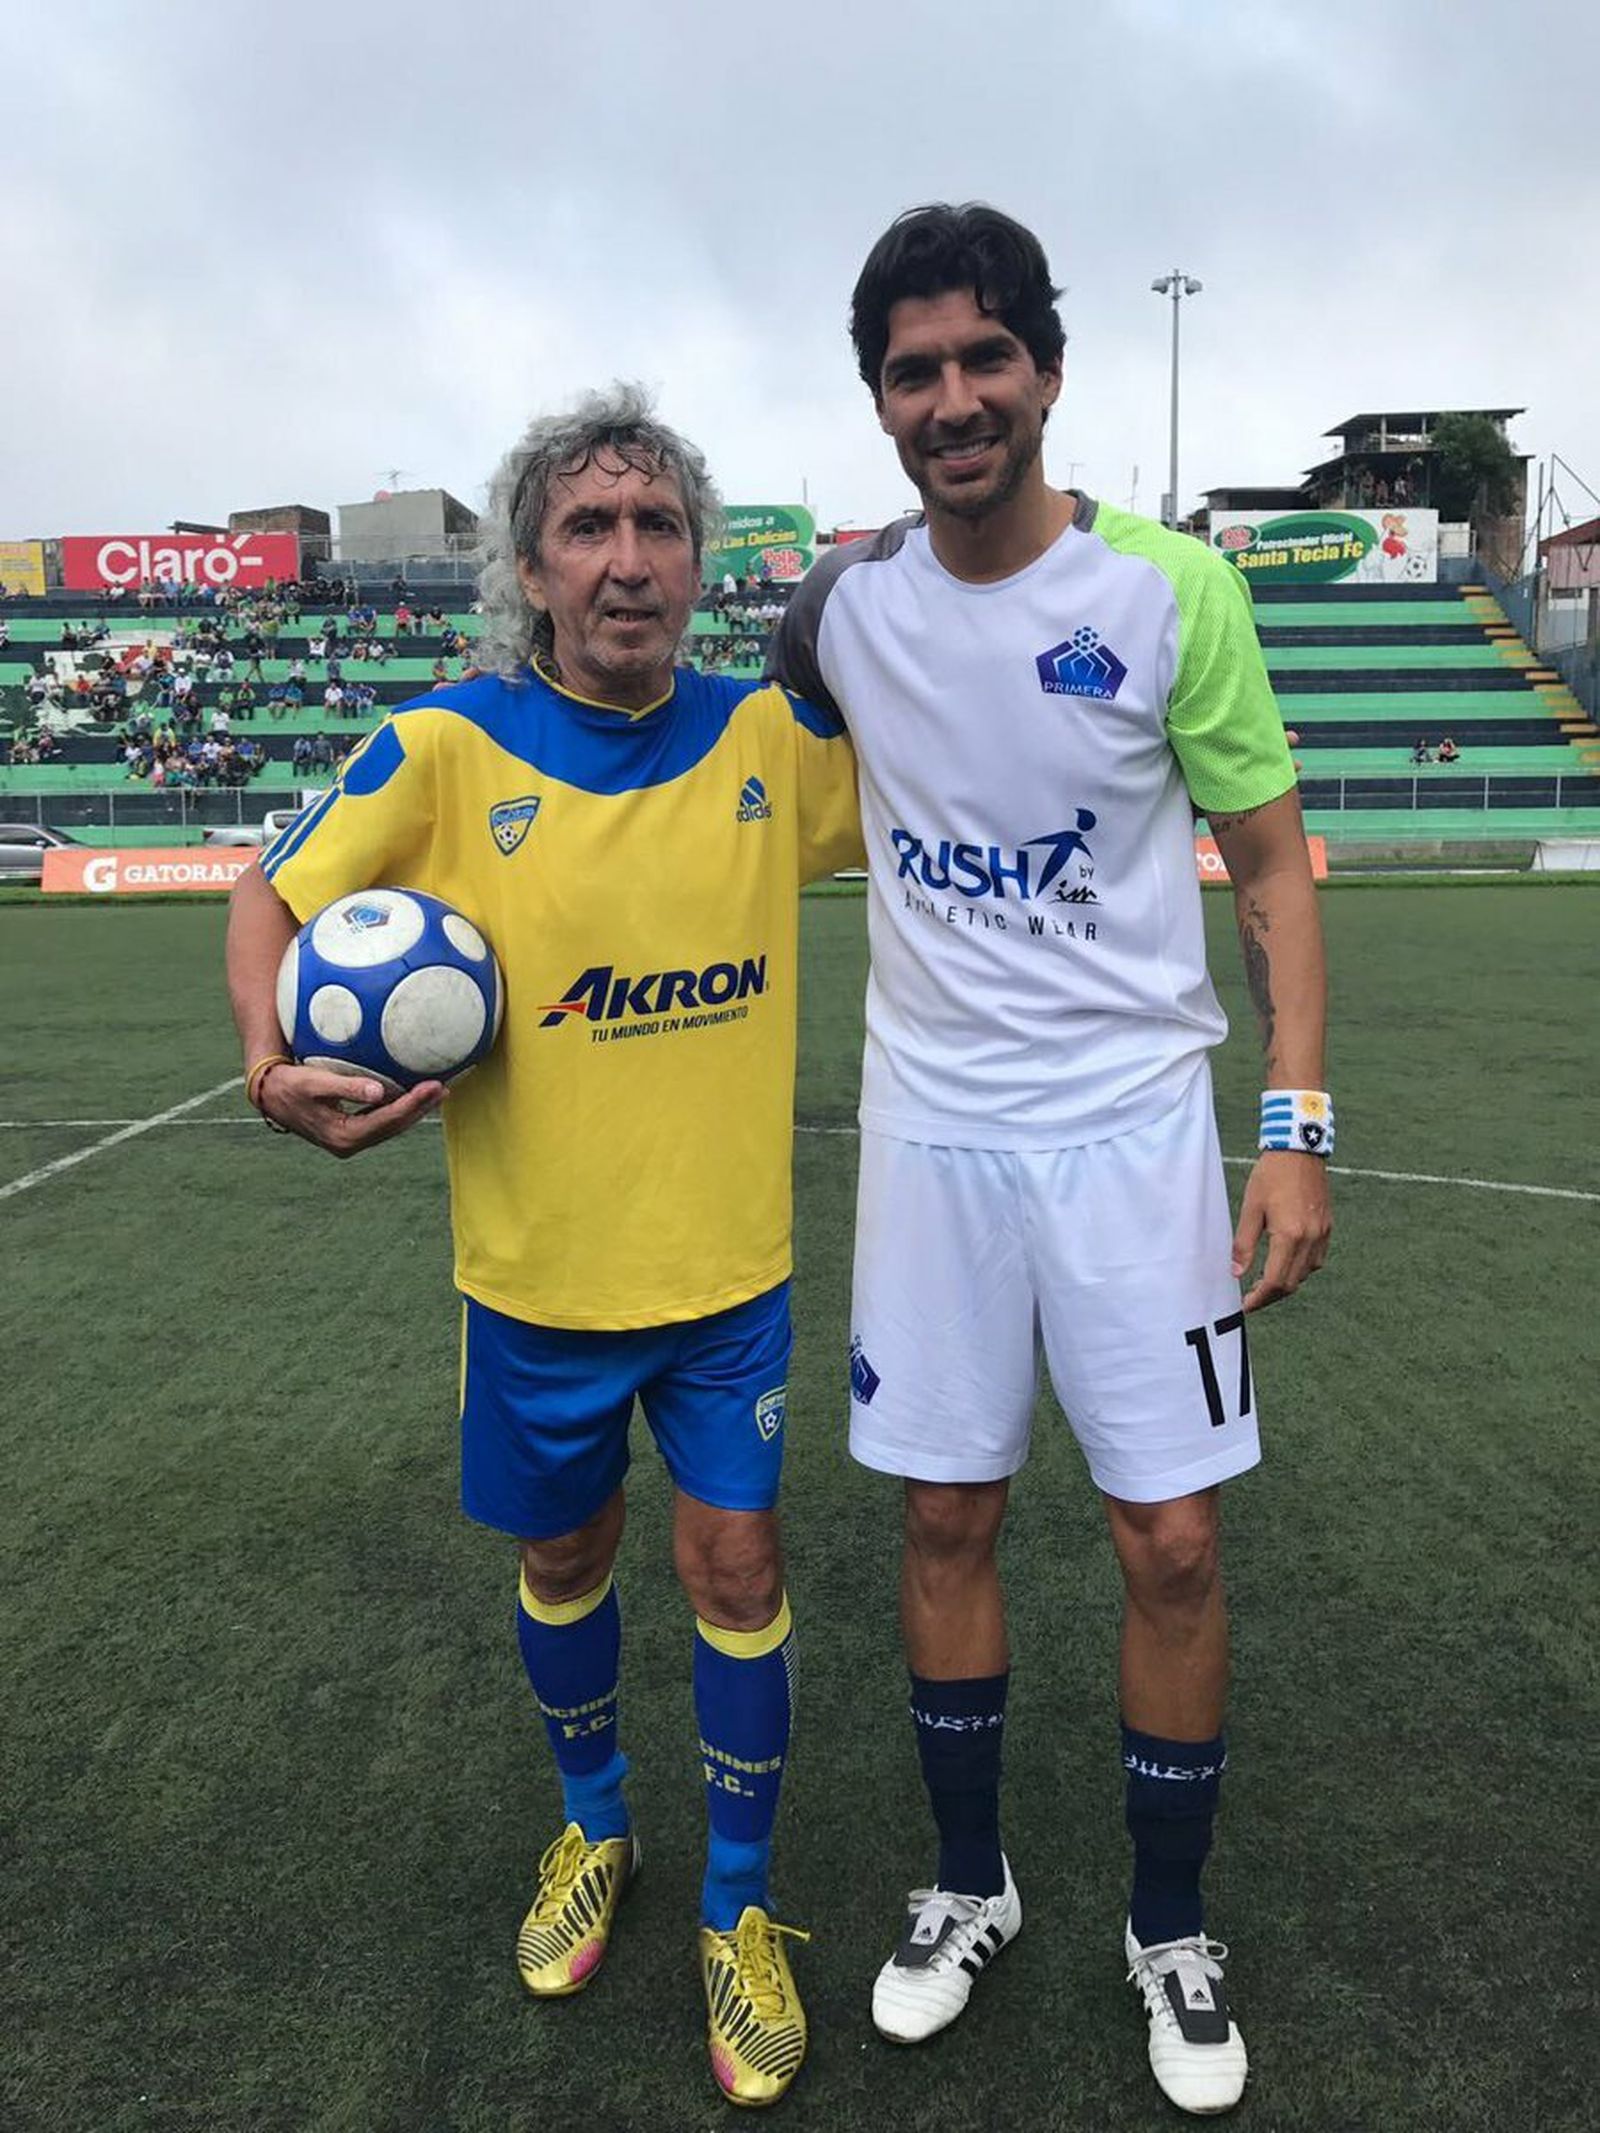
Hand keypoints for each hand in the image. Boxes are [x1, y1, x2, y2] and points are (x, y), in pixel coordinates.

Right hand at [256, 1061, 445, 1156]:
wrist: (270, 1095)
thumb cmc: (290, 1085)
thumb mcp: (314, 1083)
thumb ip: (346, 1088)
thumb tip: (379, 1092)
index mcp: (344, 1136)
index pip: (387, 1120)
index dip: (412, 1104)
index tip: (433, 1086)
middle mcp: (350, 1143)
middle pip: (395, 1126)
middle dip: (420, 1109)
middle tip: (444, 1089)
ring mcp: (351, 1139)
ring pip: (391, 1126)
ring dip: (414, 1110)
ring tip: (437, 1093)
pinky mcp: (351, 1131)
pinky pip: (382, 1121)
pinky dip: (399, 1108)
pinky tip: (413, 1096)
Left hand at [1231, 1152, 1331, 1312]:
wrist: (1299, 1151)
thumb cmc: (1271, 1176)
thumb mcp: (1251, 1208)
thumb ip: (1243, 1243)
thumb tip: (1236, 1272)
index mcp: (1290, 1235)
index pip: (1275, 1280)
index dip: (1259, 1298)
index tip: (1245, 1305)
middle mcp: (1310, 1239)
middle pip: (1292, 1283)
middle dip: (1270, 1295)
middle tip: (1251, 1297)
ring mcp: (1322, 1234)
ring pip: (1305, 1274)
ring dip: (1285, 1282)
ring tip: (1264, 1280)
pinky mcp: (1327, 1228)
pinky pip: (1316, 1260)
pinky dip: (1300, 1269)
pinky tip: (1284, 1262)